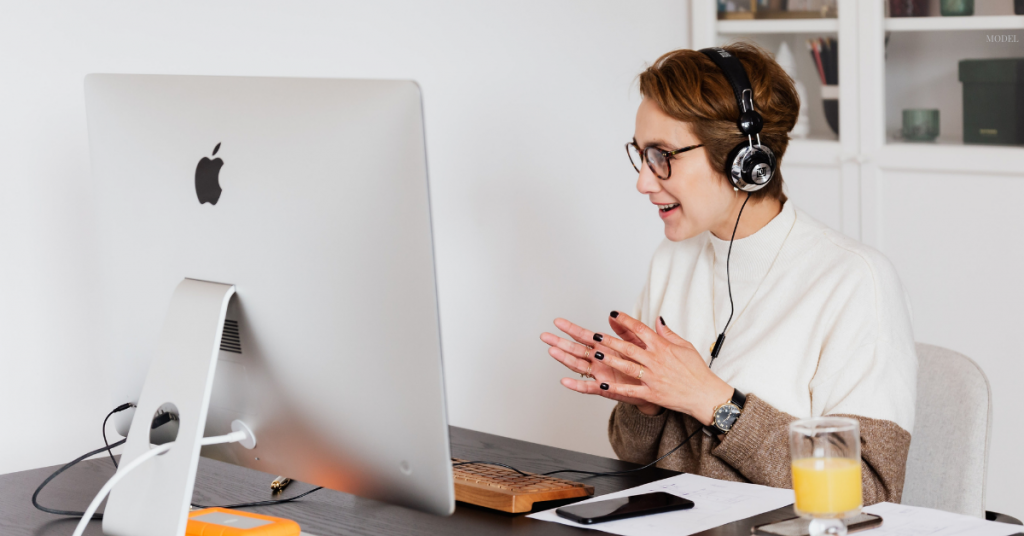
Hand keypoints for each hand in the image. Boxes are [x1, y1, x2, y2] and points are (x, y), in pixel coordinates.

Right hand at [541, 317, 660, 413]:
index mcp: (605, 348)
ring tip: (552, 351)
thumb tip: (613, 315)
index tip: (558, 322)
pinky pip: (588, 387)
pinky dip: (576, 385)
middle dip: (560, 343)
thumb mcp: (636, 343)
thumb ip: (624, 330)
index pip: (585, 336)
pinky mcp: (605, 389)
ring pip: (578, 366)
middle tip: (545, 336)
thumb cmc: (644, 365)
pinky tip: (565, 381)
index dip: (571, 329)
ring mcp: (600, 374)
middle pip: (576, 350)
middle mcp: (599, 361)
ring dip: (565, 359)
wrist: (656, 387)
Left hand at [587, 311, 734, 425]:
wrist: (705, 394)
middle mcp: (656, 361)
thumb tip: (657, 320)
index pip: (641, 329)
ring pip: (627, 367)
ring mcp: (653, 378)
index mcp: (663, 347)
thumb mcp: (685, 346)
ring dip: (610, 360)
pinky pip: (631, 390)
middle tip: (595, 335)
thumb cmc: (696, 370)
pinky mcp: (652, 393)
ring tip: (596, 354)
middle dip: (610, 340)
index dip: (626, 320)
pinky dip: (616, 388)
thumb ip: (668, 333)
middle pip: (629, 347)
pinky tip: (603, 384)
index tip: (614, 314)